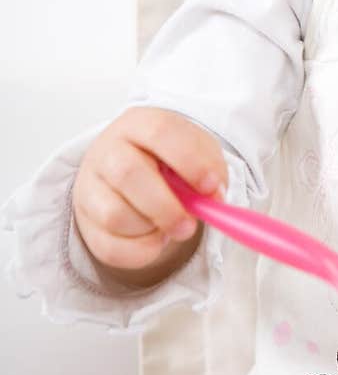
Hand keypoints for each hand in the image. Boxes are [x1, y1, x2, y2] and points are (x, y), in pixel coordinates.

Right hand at [72, 106, 226, 277]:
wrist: (129, 176)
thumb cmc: (167, 162)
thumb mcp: (195, 152)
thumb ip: (211, 168)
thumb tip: (215, 197)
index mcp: (139, 123)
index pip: (160, 132)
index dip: (189, 160)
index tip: (211, 187)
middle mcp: (108, 150)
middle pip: (128, 174)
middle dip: (166, 207)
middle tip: (190, 226)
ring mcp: (89, 186)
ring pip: (115, 215)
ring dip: (151, 229)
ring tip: (167, 224)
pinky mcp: (84, 221)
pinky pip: (110, 247)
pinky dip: (141, 251)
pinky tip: (153, 238)